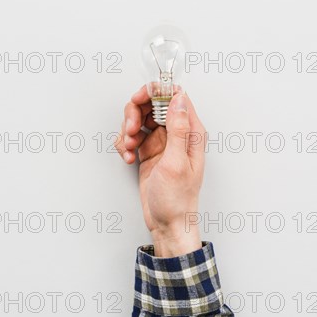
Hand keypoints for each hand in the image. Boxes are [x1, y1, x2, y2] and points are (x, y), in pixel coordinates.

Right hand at [115, 85, 205, 256]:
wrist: (167, 223)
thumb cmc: (177, 199)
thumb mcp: (177, 162)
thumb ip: (178, 128)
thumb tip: (178, 98)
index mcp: (190, 132)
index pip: (175, 96)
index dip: (154, 93)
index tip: (138, 100)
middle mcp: (176, 133)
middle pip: (151, 104)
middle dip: (135, 114)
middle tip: (130, 130)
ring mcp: (162, 141)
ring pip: (139, 119)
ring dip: (128, 131)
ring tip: (129, 149)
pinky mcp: (148, 151)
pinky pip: (132, 136)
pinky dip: (125, 144)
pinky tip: (128, 158)